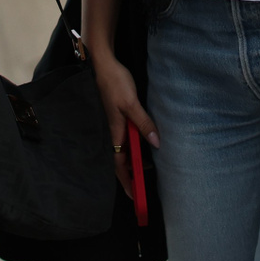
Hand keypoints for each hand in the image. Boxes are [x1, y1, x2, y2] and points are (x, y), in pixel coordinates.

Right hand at [93, 52, 158, 198]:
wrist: (103, 63)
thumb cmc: (115, 83)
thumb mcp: (131, 104)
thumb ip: (143, 124)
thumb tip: (156, 144)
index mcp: (114, 132)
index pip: (120, 165)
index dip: (127, 182)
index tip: (136, 196)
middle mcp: (113, 131)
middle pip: (122, 160)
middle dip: (132, 174)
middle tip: (145, 185)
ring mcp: (115, 123)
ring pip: (124, 148)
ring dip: (134, 159)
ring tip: (148, 166)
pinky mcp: (119, 115)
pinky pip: (126, 136)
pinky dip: (135, 144)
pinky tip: (144, 142)